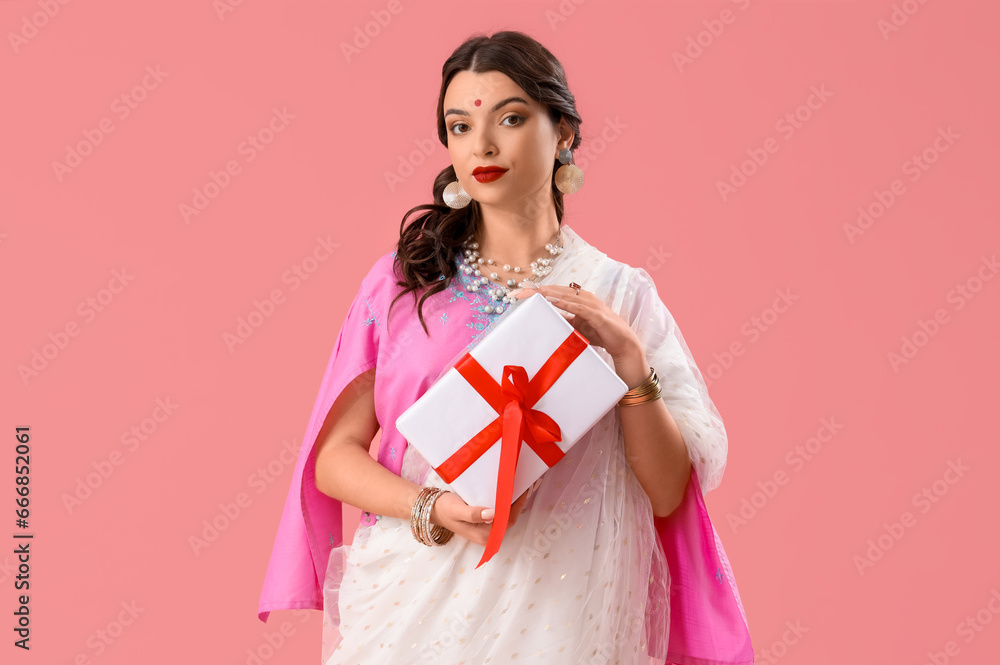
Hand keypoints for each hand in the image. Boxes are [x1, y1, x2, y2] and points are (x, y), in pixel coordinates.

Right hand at [430, 486, 531, 547]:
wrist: (433, 509)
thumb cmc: (445, 509)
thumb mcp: (457, 510)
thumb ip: (474, 514)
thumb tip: (493, 514)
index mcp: (484, 535)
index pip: (507, 520)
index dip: (517, 506)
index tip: (523, 489)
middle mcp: (488, 534)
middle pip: (509, 518)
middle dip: (518, 502)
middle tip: (524, 483)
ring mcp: (487, 528)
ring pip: (506, 515)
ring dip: (513, 501)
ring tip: (519, 484)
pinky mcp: (485, 521)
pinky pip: (500, 512)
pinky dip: (506, 502)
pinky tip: (508, 490)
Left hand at [514, 284, 642, 360]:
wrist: (623, 344)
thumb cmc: (600, 333)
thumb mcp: (577, 326)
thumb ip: (564, 320)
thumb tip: (546, 318)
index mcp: (578, 299)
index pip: (553, 292)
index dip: (536, 291)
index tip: (517, 294)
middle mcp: (584, 298)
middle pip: (556, 291)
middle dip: (536, 291)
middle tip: (516, 292)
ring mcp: (591, 305)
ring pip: (565, 296)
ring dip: (547, 294)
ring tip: (531, 293)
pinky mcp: (597, 315)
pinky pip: (579, 307)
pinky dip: (566, 303)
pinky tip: (553, 301)